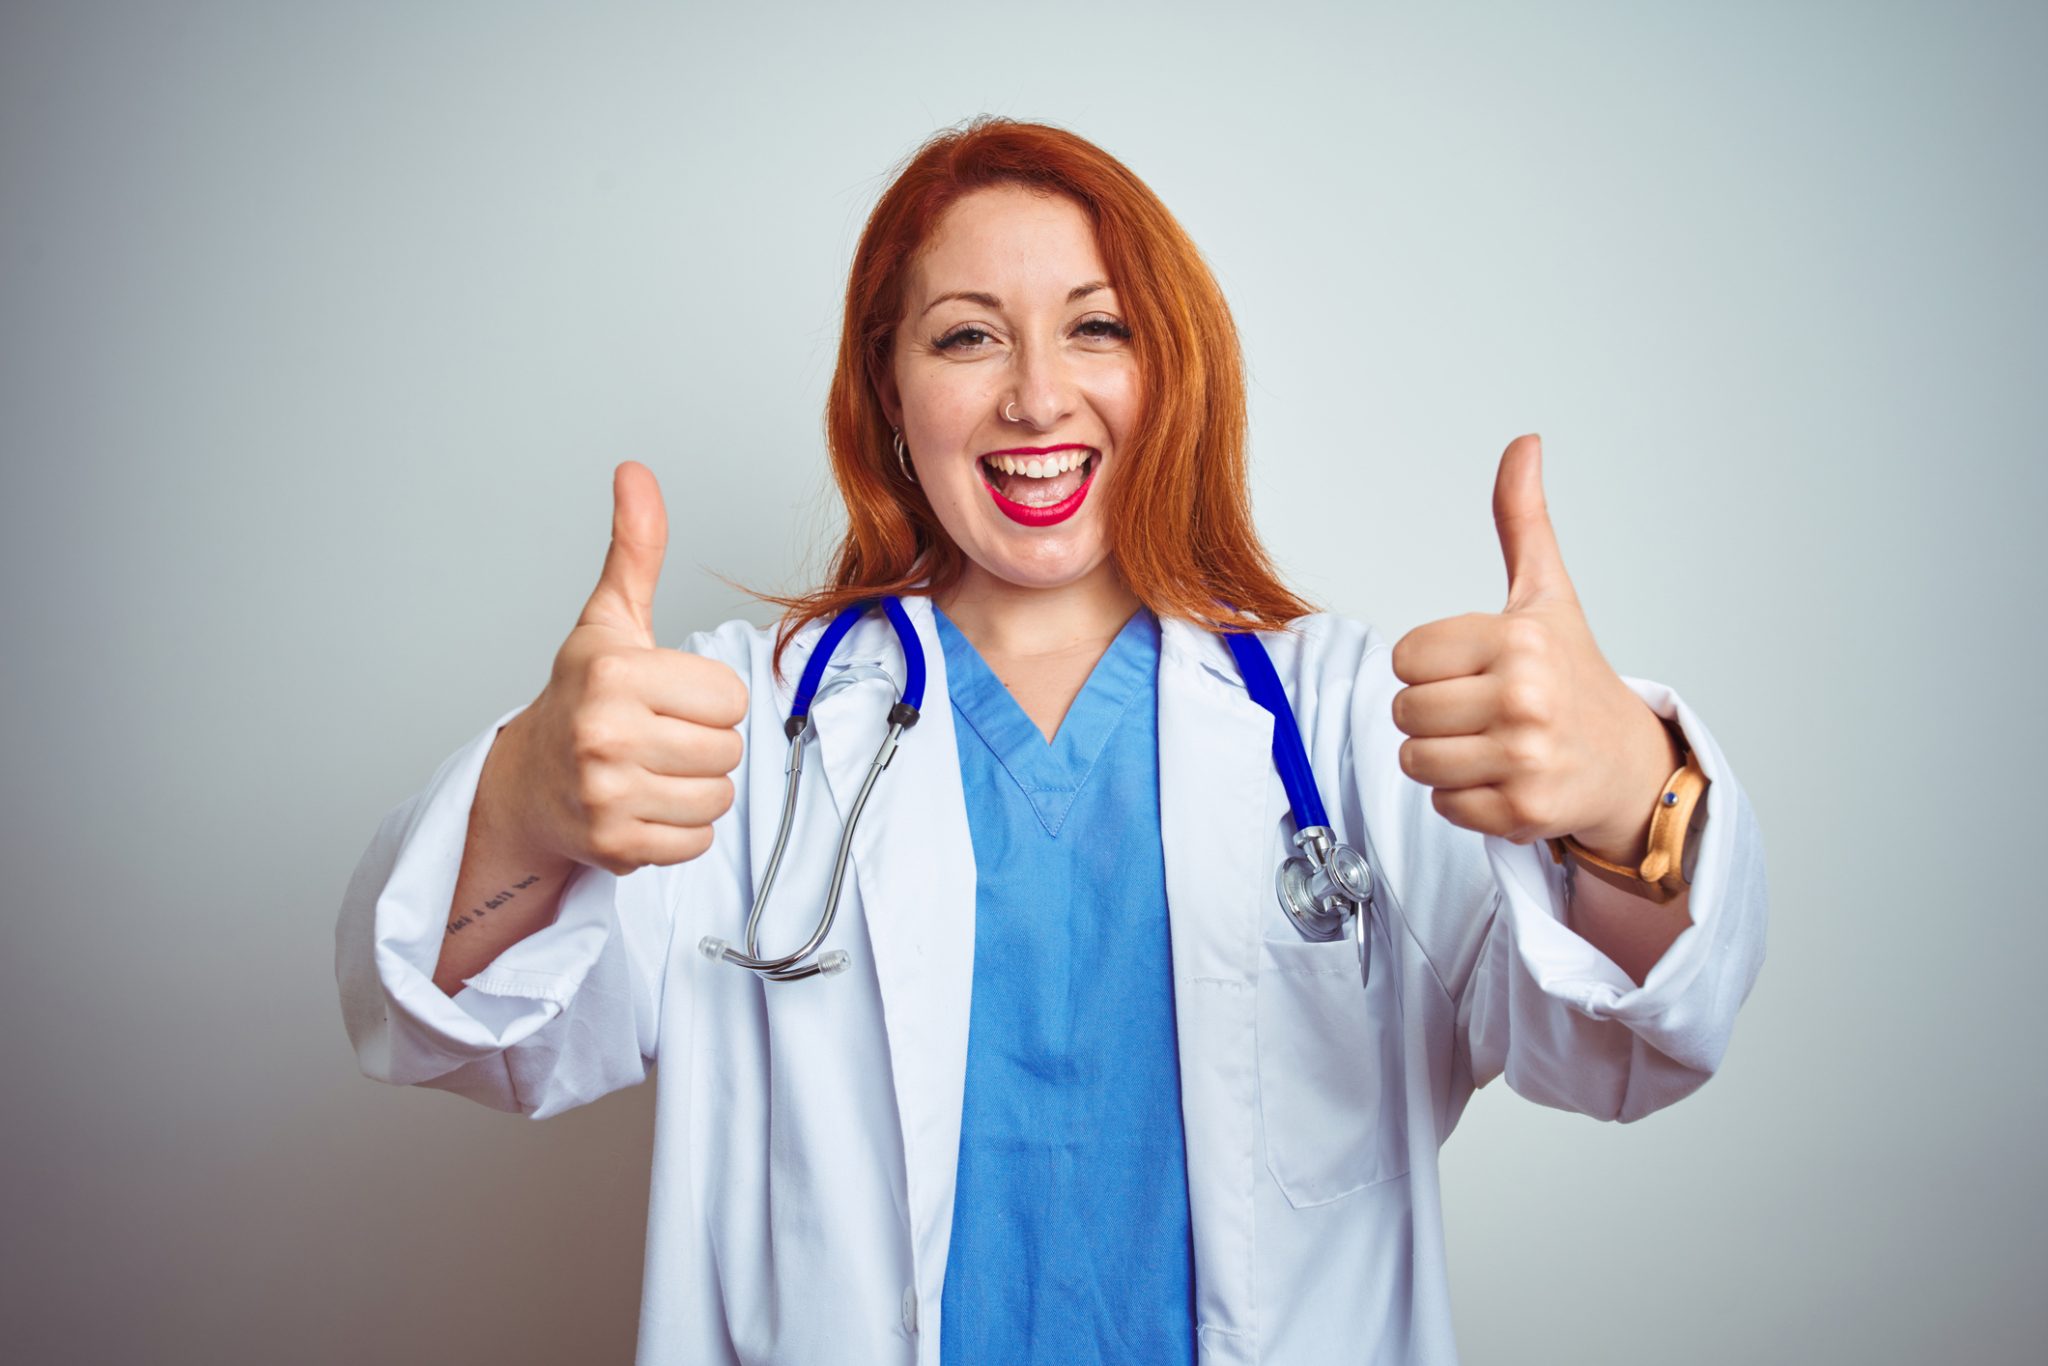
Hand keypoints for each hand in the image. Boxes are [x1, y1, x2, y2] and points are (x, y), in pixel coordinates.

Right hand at [494, 461, 749, 876]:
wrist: (526, 784)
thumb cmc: (580, 696)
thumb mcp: (610, 620)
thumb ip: (635, 549)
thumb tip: (635, 472)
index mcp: (614, 674)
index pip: (730, 696)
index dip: (707, 696)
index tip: (666, 696)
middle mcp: (605, 735)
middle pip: (730, 747)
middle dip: (704, 743)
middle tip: (657, 735)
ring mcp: (607, 795)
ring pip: (718, 796)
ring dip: (696, 787)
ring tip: (651, 769)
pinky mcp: (615, 846)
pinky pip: (698, 841)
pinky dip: (680, 829)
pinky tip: (643, 804)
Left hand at [1388, 434, 1676, 861]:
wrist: (1628, 763)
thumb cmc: (1574, 675)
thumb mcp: (1546, 594)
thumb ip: (1521, 520)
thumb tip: (1524, 443)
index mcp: (1517, 639)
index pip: (1405, 658)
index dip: (1429, 666)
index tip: (1473, 669)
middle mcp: (1523, 697)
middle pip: (1404, 712)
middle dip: (1432, 715)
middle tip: (1481, 712)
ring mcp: (1524, 758)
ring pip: (1416, 762)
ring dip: (1442, 760)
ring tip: (1489, 745)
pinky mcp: (1521, 811)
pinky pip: (1443, 807)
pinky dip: (1464, 801)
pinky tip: (1503, 779)